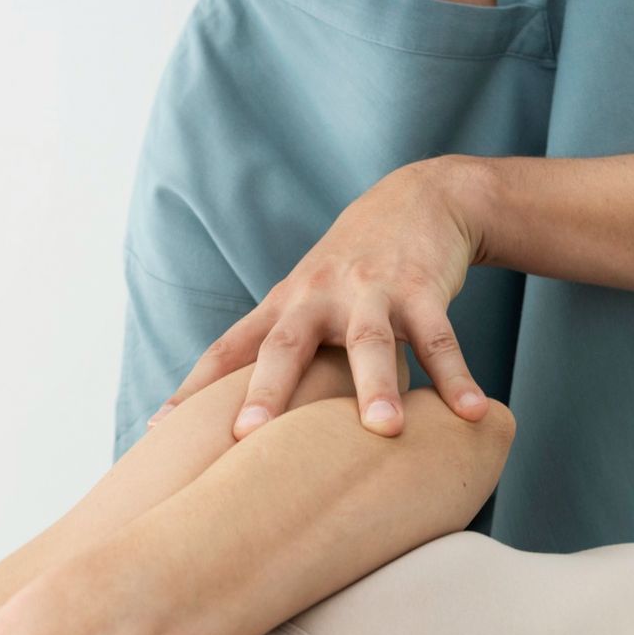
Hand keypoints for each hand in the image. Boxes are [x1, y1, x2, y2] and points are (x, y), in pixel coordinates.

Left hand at [146, 156, 490, 440]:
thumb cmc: (350, 271)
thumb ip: (275, 357)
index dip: (194, 389)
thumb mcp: (304, 302)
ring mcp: (370, 291)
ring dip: (377, 386)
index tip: (161, 431)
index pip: (227, 351)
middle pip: (284, 346)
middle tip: (249, 438)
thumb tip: (235, 428)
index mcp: (282, 307)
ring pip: (369, 342)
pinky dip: (457, 377)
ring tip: (384, 430)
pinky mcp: (422, 289)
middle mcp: (316, 297)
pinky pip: (440, 339)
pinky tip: (473, 414)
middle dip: (267, 392)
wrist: (418, 196)